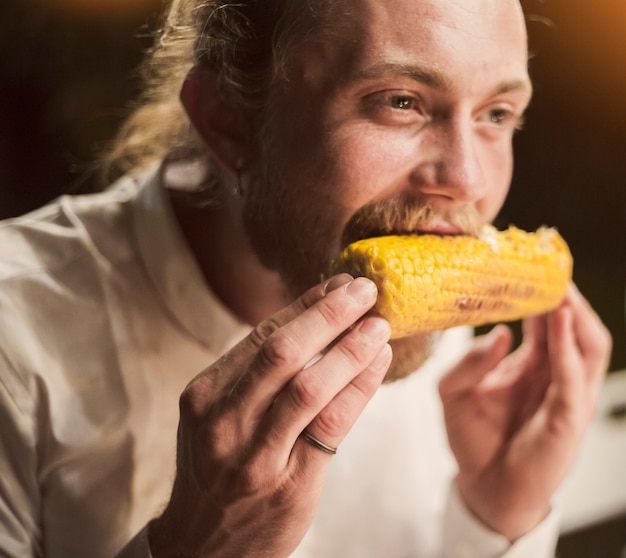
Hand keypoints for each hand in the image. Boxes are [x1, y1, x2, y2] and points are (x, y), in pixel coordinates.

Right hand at [148, 274, 391, 557]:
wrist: (202, 545)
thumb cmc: (217, 468)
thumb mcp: (217, 416)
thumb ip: (254, 374)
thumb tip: (310, 319)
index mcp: (204, 394)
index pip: (261, 335)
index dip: (304, 305)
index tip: (337, 283)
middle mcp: (225, 421)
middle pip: (283, 352)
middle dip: (329, 314)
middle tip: (365, 289)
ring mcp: (255, 455)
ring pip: (310, 386)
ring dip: (350, 348)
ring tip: (380, 323)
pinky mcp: (289, 483)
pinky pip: (332, 425)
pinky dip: (359, 387)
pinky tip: (378, 363)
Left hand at [439, 284, 611, 540]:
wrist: (482, 486)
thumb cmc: (473, 437)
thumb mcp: (454, 392)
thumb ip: (468, 362)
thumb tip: (499, 333)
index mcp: (532, 364)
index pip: (544, 320)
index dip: (540, 292)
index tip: (528, 263)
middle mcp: (555, 375)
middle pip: (573, 326)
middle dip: (565, 296)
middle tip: (551, 266)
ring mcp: (566, 396)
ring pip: (588, 346)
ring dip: (576, 315)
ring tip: (560, 288)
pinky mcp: (568, 419)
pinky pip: (575, 378)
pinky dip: (567, 348)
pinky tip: (557, 322)